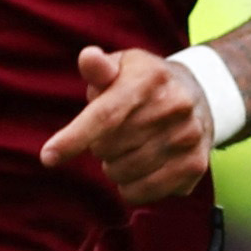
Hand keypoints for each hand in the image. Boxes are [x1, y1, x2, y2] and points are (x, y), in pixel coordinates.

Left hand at [39, 46, 213, 203]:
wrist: (202, 96)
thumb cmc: (144, 83)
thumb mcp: (123, 66)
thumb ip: (99, 68)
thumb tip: (88, 57)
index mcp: (149, 79)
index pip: (106, 115)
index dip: (74, 138)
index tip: (48, 157)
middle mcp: (174, 107)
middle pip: (108, 148)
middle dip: (99, 146)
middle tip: (113, 133)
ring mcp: (188, 137)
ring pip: (123, 174)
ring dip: (114, 167)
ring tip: (128, 148)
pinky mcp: (195, 165)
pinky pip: (143, 192)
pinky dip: (131, 187)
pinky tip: (141, 167)